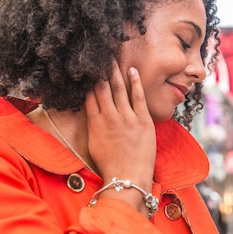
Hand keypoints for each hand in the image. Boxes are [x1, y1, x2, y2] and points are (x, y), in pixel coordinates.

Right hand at [85, 61, 155, 187]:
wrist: (128, 178)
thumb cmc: (111, 165)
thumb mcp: (94, 144)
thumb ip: (93, 125)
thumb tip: (91, 111)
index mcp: (95, 123)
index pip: (90, 95)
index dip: (89, 80)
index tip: (90, 68)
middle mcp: (109, 117)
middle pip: (102, 88)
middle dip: (101, 70)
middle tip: (101, 55)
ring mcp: (126, 118)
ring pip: (119, 88)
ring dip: (115, 71)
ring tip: (114, 57)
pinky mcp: (143, 121)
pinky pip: (138, 96)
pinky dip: (135, 82)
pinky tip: (132, 70)